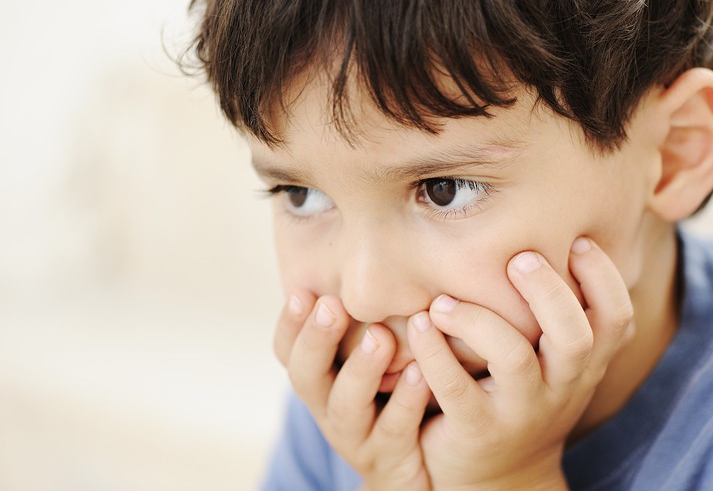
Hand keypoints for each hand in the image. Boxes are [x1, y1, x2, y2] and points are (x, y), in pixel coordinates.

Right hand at [273, 291, 431, 489]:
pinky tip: (420, 372)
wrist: (415, 465)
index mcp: (318, 380)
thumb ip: (361, 316)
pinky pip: (395, 430)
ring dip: (362, 369)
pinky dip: (406, 400)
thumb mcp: (369, 356)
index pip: (288, 351)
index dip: (290, 325)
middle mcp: (328, 407)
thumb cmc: (390, 395)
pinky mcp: (390, 457)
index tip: (302, 292)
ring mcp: (357, 436)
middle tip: (332, 305)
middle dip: (317, 340)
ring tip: (380, 337)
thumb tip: (355, 251)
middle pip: (307, 377)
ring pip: (348, 406)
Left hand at [408, 237, 633, 489]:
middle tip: (518, 259)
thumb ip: (561, 313)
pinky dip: (434, 352)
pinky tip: (419, 325)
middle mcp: (562, 387)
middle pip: (576, 335)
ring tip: (444, 300)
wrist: (500, 480)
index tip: (577, 241)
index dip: (604, 276)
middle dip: (549, 291)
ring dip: (478, 320)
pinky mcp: (478, 430)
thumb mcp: (556, 363)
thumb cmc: (525, 395)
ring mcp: (522, 411)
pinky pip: (456, 388)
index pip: (617, 318)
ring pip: (514, 358)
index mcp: (585, 363)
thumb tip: (549, 232)